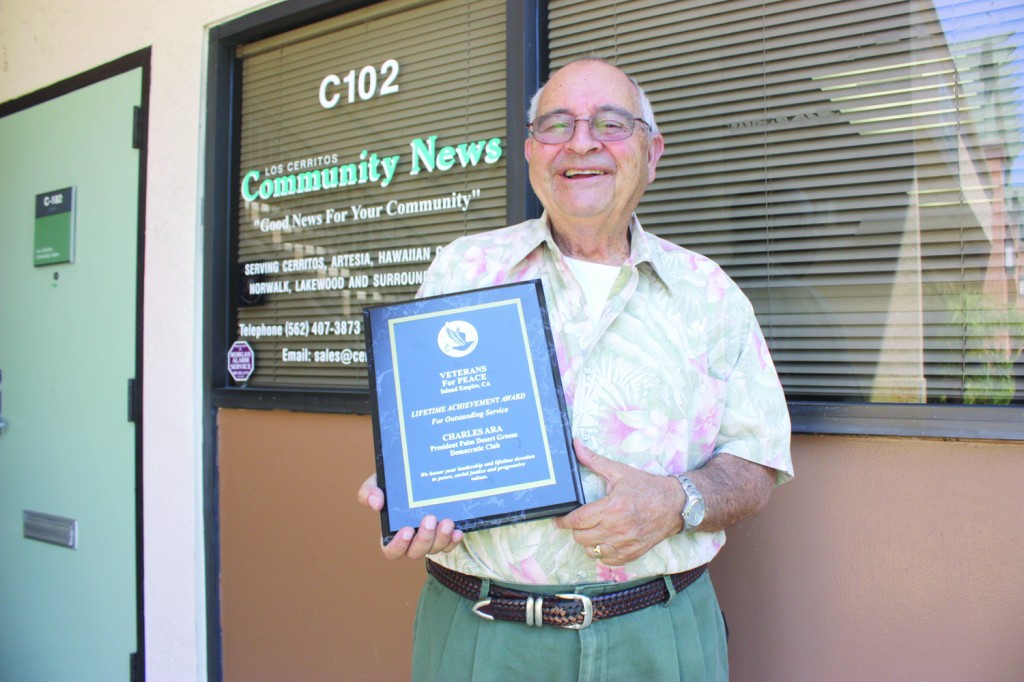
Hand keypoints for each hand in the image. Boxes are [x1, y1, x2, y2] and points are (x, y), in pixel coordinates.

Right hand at [357, 474, 463, 559]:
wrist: (415, 475)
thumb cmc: (393, 484)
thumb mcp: (377, 483)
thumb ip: (369, 491)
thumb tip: (376, 503)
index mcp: (391, 533)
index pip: (391, 551)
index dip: (399, 546)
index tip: (407, 530)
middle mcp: (411, 541)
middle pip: (416, 552)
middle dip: (424, 539)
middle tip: (430, 519)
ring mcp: (428, 540)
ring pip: (434, 549)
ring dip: (441, 538)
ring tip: (447, 522)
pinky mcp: (444, 536)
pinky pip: (449, 545)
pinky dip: (453, 540)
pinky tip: (457, 530)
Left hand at [554, 440, 682, 565]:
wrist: (674, 504)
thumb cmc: (646, 487)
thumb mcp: (620, 471)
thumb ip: (594, 460)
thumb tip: (576, 444)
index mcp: (612, 507)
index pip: (578, 520)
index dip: (564, 521)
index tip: (559, 520)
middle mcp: (617, 528)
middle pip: (581, 537)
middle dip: (576, 529)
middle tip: (580, 521)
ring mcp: (625, 543)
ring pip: (591, 551)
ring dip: (588, 542)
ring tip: (592, 531)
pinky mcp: (632, 553)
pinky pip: (607, 560)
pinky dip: (602, 552)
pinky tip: (605, 540)